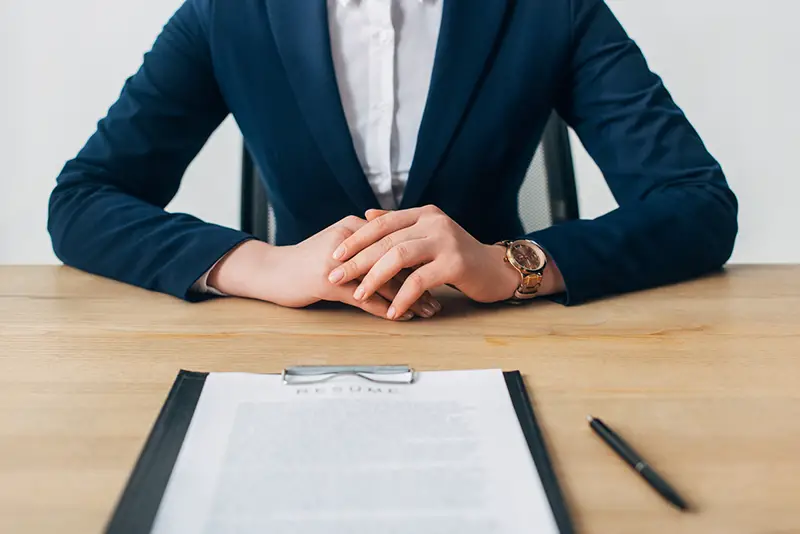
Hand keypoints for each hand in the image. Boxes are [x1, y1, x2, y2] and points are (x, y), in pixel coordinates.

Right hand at [208, 216, 440, 319]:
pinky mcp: (328, 281)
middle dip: (421, 281)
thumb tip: (401, 256)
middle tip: (441, 297)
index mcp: (355, 227)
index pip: (396, 242)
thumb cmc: (308, 261)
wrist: (272, 270)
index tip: (440, 273)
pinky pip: (365, 297)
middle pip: (395, 261)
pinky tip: (402, 316)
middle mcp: (349, 240)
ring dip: (410, 298)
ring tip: (429, 310)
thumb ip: (366, 246)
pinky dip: (387, 308)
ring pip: (384, 280)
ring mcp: (339, 261)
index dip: (420, 260)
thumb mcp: (339, 246)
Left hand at [326, 206, 526, 318]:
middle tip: (335, 276)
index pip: (382, 224)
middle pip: (386, 240)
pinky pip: (419, 281)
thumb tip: (367, 216)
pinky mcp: (454, 263)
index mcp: (423, 214)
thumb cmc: (458, 257)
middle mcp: (433, 223)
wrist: (496, 270)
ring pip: (398, 257)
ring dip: (374, 278)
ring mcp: (445, 241)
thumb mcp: (428, 235)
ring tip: (358, 295)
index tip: (334, 254)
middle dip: (357, 260)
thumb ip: (400, 226)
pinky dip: (402, 297)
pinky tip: (392, 311)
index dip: (356, 239)